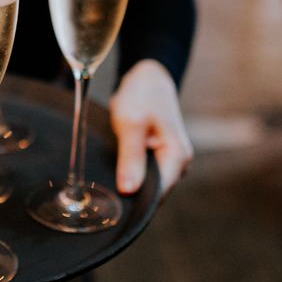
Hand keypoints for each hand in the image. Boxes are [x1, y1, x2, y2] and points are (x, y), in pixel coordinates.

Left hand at [109, 59, 192, 196]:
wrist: (149, 77)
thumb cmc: (142, 96)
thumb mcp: (131, 123)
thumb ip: (131, 157)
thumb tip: (128, 190)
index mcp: (177, 157)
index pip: (157, 194)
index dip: (134, 201)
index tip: (111, 205)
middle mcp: (178, 164)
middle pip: (152, 192)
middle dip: (130, 193)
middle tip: (103, 193)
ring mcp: (170, 162)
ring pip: (147, 184)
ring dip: (129, 181)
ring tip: (107, 179)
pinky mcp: (159, 158)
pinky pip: (144, 174)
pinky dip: (130, 172)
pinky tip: (115, 169)